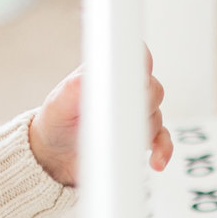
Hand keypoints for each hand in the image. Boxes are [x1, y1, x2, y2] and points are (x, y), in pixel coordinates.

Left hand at [28, 51, 172, 187]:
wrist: (54, 156)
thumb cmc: (55, 124)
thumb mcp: (58, 103)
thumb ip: (76, 86)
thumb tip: (93, 75)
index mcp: (108, 74)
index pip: (137, 58)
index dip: (140, 67)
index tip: (135, 81)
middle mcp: (126, 91)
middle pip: (153, 89)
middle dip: (143, 104)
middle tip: (123, 116)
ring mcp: (135, 115)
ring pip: (157, 116)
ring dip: (145, 130)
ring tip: (123, 140)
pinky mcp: (140, 137)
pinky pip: (162, 140)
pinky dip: (162, 149)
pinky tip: (155, 159)